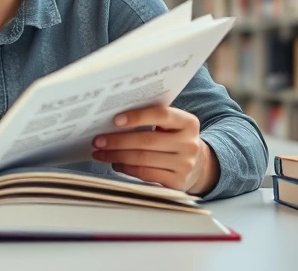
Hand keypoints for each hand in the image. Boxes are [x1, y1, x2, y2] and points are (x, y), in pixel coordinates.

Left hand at [90, 106, 218, 194]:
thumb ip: (153, 119)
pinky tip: (116, 164)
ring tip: (101, 153)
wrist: (199, 165)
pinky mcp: (177, 183)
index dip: (137, 117)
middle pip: (147, 140)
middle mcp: (189, 143)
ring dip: (117, 156)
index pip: (161, 115)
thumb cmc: (176, 139)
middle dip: (118, 140)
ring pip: (143, 159)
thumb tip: (114, 121)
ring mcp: (185, 165)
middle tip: (98, 141)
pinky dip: (126, 168)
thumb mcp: (173, 126)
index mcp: (188, 123)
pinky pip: (145, 173)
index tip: (115, 120)